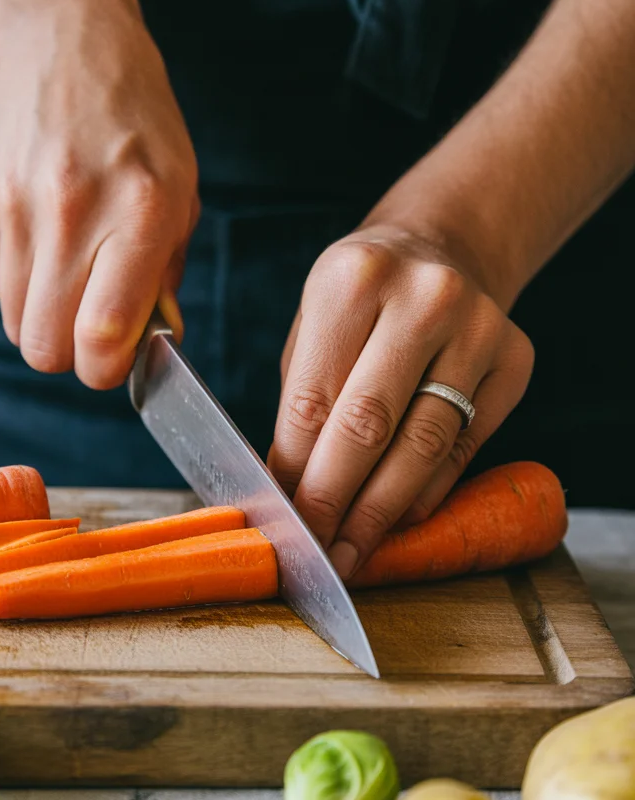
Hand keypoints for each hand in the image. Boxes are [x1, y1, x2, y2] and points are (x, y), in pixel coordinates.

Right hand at [0, 0, 198, 387]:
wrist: (62, 42)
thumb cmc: (136, 123)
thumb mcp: (181, 190)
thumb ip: (166, 274)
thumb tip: (151, 346)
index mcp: (140, 211)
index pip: (102, 335)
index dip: (107, 369)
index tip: (118, 360)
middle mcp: (73, 211)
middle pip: (47, 347)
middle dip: (73, 355)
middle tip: (95, 326)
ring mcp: (17, 206)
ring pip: (18, 325)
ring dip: (47, 320)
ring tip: (74, 274)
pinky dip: (23, 283)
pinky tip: (47, 239)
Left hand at [268, 219, 533, 581]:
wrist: (442, 249)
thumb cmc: (362, 301)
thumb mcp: (314, 328)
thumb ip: (303, 403)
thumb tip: (288, 493)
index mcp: (352, 279)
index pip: (313, 400)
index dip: (295, 472)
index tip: (283, 521)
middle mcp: (423, 298)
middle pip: (369, 425)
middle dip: (335, 500)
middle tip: (317, 550)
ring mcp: (478, 328)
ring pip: (423, 445)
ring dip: (381, 510)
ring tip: (352, 549)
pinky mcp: (515, 360)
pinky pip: (464, 446)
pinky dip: (426, 492)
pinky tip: (398, 517)